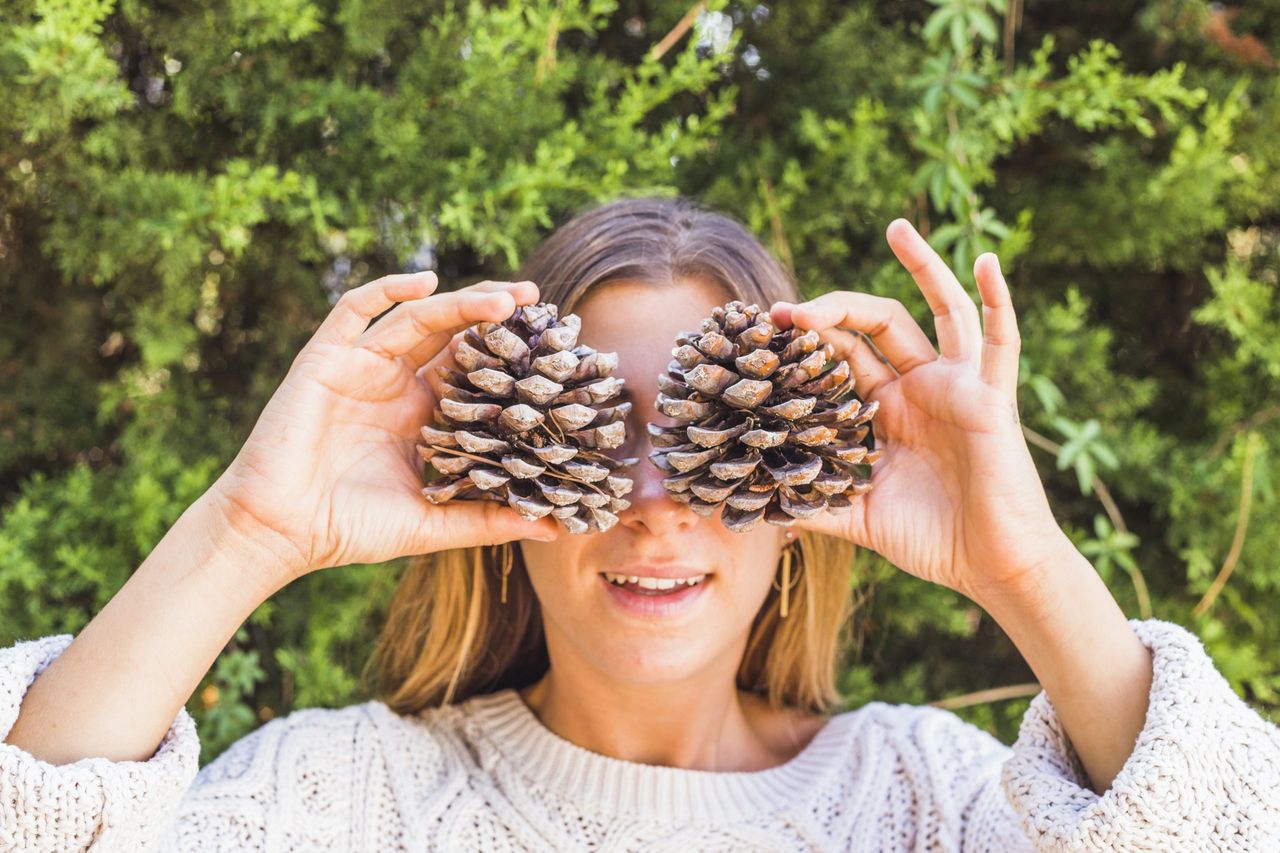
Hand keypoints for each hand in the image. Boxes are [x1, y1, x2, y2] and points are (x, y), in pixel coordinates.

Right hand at [207, 272, 559, 581]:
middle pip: (452, 335)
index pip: (473, 372)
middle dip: (493, 315)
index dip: (508, 356)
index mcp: (420, 416)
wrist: (278, 533)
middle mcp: (394, 385)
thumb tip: (554, 528)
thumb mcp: (431, 525)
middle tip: (538, 300)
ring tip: (506, 299)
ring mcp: (359, 368)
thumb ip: (487, 521)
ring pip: (417, 318)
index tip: (552, 348)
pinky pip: (353, 311)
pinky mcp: (324, 361)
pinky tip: (425, 284)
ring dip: (460, 303)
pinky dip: (386, 290)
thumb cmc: (348, 530)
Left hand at [769, 219, 1070, 605]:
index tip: (760, 335)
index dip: (804, 341)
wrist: (990, 566)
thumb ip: (809, 502)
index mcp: (885, 410)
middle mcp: (919, 388)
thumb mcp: (856, 516)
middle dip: (830, 312)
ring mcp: (957, 386)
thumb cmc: (931, 540)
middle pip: (874, 326)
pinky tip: (986, 261)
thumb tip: (751, 505)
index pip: (839, 357)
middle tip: (784, 311)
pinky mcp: (992, 396)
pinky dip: (997, 298)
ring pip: (941, 310)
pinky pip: (1000, 339)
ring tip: (897, 226)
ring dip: (922, 265)